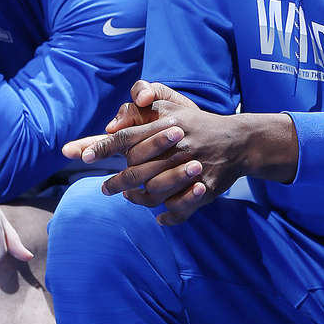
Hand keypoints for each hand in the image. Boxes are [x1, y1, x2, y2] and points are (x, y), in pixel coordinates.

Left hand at [63, 81, 297, 225]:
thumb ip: (142, 109)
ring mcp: (191, 171)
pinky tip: (159, 217)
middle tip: (105, 189)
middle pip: (138, 170)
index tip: (85, 156)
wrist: (239, 140)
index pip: (127, 137)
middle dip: (117, 181)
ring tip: (128, 197)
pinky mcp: (203, 190)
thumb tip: (113, 124)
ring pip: (155, 192)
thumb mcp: (173, 106)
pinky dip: (169, 216)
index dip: (104, 147)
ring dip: (139, 199)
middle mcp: (177, 149)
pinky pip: (180, 208)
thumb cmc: (198, 122)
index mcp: (167, 127)